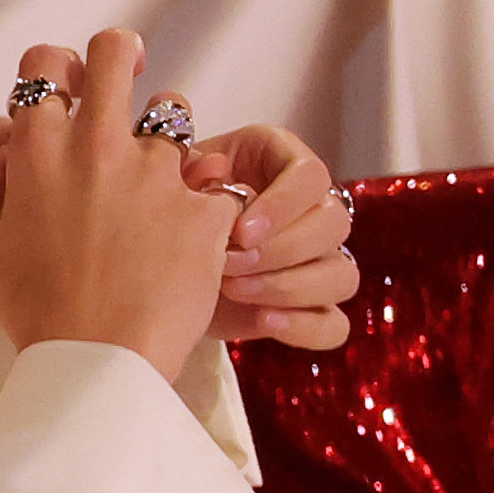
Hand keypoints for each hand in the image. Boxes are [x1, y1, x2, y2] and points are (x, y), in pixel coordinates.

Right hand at [0, 31, 241, 380]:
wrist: (96, 359)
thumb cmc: (32, 309)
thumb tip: (7, 161)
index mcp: (38, 151)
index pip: (44, 64)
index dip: (56, 64)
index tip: (70, 83)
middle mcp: (97, 146)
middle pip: (115, 53)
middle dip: (121, 54)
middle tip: (129, 71)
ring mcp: (157, 173)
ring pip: (175, 116)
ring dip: (166, 140)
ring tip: (160, 182)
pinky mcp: (204, 206)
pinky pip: (214, 183)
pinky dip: (204, 201)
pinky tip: (189, 236)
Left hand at [184, 122, 357, 349]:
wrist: (151, 266)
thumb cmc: (166, 211)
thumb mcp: (171, 185)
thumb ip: (190, 172)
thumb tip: (214, 167)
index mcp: (282, 165)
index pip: (312, 176)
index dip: (283, 203)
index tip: (240, 231)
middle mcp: (313, 211)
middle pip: (333, 224)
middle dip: (279, 249)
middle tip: (226, 263)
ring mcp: (319, 262)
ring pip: (341, 275)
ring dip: (288, 286)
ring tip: (232, 289)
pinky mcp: (310, 309)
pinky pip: (333, 326)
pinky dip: (304, 327)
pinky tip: (263, 320)